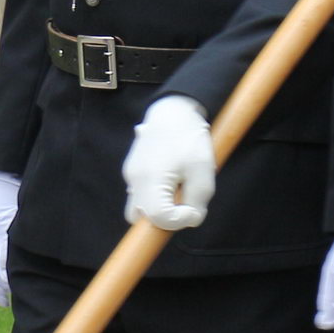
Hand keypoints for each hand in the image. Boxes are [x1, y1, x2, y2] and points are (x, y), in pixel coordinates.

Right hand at [122, 97, 215, 230]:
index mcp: (150, 180)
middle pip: (142, 217)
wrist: (172, 112)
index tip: (194, 207)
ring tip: (181, 185)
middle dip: (165, 217)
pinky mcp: (133, 170)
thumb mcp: (203, 171)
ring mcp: (130, 175)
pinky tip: (174, 178)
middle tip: (185, 200)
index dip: (179, 220)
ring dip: (161, 205)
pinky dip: (158, 194)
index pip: (158, 218)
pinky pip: (143, 193)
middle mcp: (134, 180)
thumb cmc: (189, 138)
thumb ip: (198, 201)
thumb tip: (191, 219)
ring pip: (141, 206)